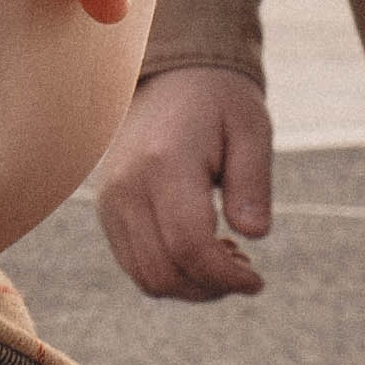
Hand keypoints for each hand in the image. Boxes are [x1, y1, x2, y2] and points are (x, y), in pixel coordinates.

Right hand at [97, 66, 272, 301]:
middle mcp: (128, 185)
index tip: (257, 281)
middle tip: (245, 273)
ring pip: (144, 276)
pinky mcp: (107, 208)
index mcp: (165, 162)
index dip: (225, 277)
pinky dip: (168, 273)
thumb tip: (255, 235)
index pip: (189, 246)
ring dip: (189, 287)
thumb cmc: (220, 102)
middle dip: (209, 289)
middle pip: (163, 271)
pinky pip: (133, 262)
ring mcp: (111, 199)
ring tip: (225, 261)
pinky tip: (199, 253)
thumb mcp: (252, 130)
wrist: (173, 76)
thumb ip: (253, 183)